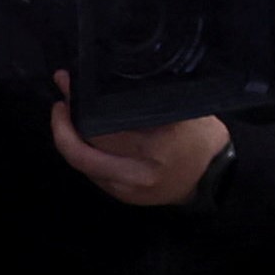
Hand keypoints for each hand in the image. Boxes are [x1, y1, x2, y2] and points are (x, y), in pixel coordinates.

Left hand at [48, 89, 228, 205]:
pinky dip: (84, 153)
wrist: (213, 178)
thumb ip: (150, 98)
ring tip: (65, 115)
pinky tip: (82, 137)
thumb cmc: (201, 139)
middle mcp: (136, 174)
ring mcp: (126, 190)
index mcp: (155, 148)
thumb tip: (111, 76)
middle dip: (64, 125)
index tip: (68, 84)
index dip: (80, 107)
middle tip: (61, 100)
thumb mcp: (184, 111)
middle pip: (84, 152)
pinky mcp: (122, 197)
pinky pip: (93, 173)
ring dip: (69, 140)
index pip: (104, 129)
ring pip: (84, 165)